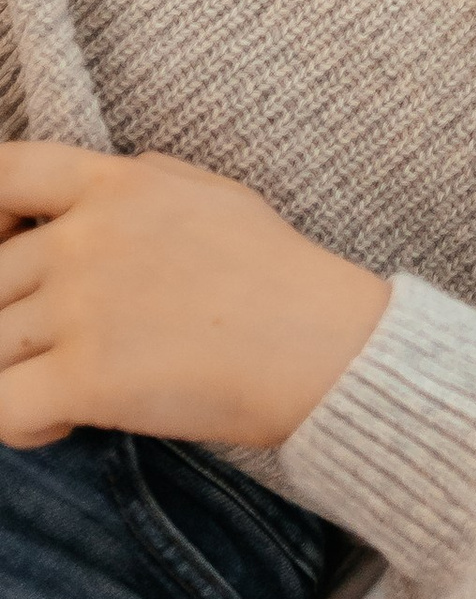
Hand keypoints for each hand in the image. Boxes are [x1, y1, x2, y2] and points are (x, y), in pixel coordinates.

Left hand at [0, 143, 388, 451]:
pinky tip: (60, 424)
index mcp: (117, 185)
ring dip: (13, 375)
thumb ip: (140, 180)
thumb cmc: (275, 273)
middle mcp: (87, 238)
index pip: (4, 174)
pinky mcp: (85, 377)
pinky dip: (18, 424)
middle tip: (55, 348)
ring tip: (61, 392)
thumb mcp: (210, 191)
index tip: (0, 245)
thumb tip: (92, 189)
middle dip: (11, 322)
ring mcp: (82, 307)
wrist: (320, 344)